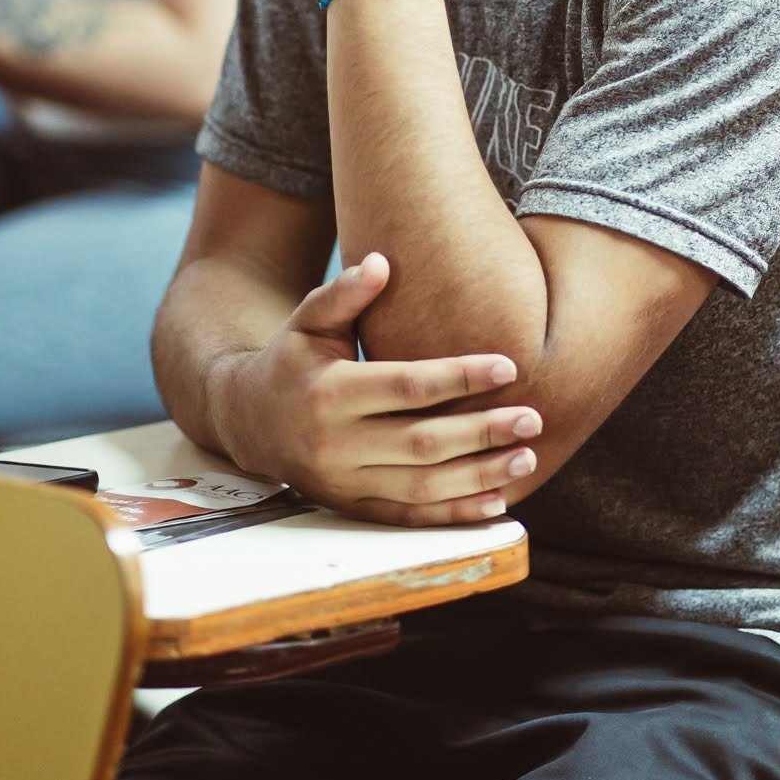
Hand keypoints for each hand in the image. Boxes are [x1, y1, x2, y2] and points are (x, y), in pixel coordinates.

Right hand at [211, 253, 543, 526]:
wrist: (246, 421)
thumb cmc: (291, 359)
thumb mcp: (307, 320)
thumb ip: (344, 293)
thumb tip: (382, 262)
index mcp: (329, 392)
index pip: (406, 387)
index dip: (459, 377)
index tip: (508, 366)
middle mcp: (336, 444)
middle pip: (422, 442)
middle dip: (482, 431)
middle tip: (533, 417)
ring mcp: (344, 483)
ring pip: (421, 487)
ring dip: (479, 476)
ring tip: (526, 457)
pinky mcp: (352, 508)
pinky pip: (409, 518)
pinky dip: (454, 515)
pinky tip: (498, 502)